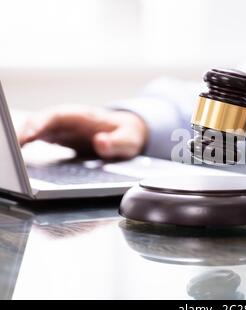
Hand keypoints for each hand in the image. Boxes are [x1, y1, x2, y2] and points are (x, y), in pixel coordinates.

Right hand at [18, 105, 147, 159]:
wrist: (128, 131)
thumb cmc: (128, 135)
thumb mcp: (129, 141)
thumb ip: (116, 143)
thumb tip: (100, 141)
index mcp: (85, 116)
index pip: (58, 115)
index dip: (42, 124)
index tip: (29, 135)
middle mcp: (70, 118)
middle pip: (42, 120)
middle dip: (25, 131)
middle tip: (14, 149)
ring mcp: (63, 126)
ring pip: (37, 127)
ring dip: (23, 137)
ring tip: (13, 155)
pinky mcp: (60, 135)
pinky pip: (39, 135)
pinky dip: (27, 143)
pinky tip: (19, 155)